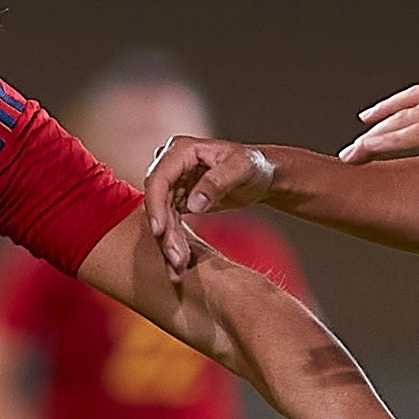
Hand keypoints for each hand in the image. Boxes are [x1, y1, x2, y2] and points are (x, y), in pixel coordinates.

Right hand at [142, 132, 272, 274]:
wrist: (263, 176)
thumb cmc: (255, 165)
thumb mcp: (242, 168)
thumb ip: (217, 182)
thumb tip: (192, 205)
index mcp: (181, 150)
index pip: (159, 179)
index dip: (155, 205)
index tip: (159, 231)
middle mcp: (171, 165)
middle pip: (157, 202)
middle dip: (164, 233)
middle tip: (176, 260)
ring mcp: (173, 183)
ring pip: (161, 217)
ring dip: (168, 243)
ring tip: (178, 268)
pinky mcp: (177, 200)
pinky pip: (170, 224)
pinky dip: (174, 243)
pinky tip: (180, 263)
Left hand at [345, 77, 418, 180]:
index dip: (394, 106)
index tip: (370, 117)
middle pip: (408, 105)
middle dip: (377, 125)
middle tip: (352, 146)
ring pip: (407, 119)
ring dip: (375, 138)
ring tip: (353, 155)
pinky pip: (417, 132)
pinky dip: (390, 142)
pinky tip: (371, 151)